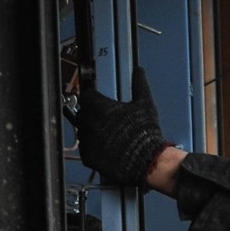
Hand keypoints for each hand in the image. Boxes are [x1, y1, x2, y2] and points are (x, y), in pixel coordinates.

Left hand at [74, 66, 168, 186]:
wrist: (146, 160)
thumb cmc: (145, 132)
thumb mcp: (145, 104)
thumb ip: (139, 84)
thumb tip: (139, 71)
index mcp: (99, 106)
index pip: (86, 96)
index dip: (94, 98)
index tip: (100, 101)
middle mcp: (89, 122)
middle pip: (83, 113)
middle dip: (92, 115)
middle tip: (107, 120)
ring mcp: (87, 139)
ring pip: (83, 131)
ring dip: (91, 131)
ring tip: (109, 135)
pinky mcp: (88, 155)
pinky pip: (85, 148)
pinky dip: (93, 147)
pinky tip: (108, 147)